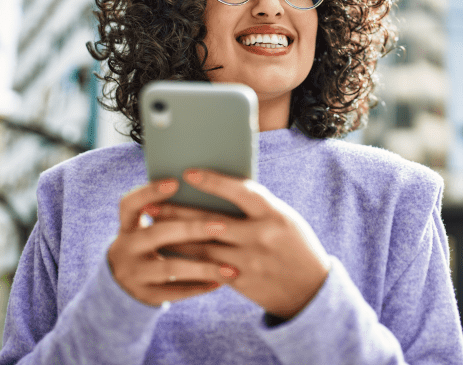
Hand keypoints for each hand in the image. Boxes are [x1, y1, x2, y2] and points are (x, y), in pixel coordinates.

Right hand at [107, 179, 237, 306]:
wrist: (123, 289)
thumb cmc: (151, 247)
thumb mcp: (148, 230)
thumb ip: (169, 215)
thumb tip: (212, 192)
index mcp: (128, 226)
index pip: (131, 204)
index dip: (150, 192)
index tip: (176, 181)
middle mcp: (125, 248)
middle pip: (157, 233)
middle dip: (192, 228)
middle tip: (224, 226)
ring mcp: (133, 274)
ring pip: (170, 267)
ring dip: (204, 266)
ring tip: (233, 267)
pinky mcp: (145, 296)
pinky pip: (176, 292)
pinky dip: (200, 286)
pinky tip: (222, 280)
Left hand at [156, 169, 330, 319]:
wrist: (310, 289)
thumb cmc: (295, 244)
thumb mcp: (284, 219)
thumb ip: (256, 207)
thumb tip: (217, 192)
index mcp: (274, 213)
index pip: (240, 191)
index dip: (214, 182)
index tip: (188, 173)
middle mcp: (261, 236)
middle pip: (211, 221)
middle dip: (178, 212)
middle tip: (152, 204)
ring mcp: (249, 260)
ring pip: (203, 246)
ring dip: (174, 236)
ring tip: (153, 226)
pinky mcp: (241, 280)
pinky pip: (207, 267)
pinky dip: (186, 258)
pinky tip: (169, 251)